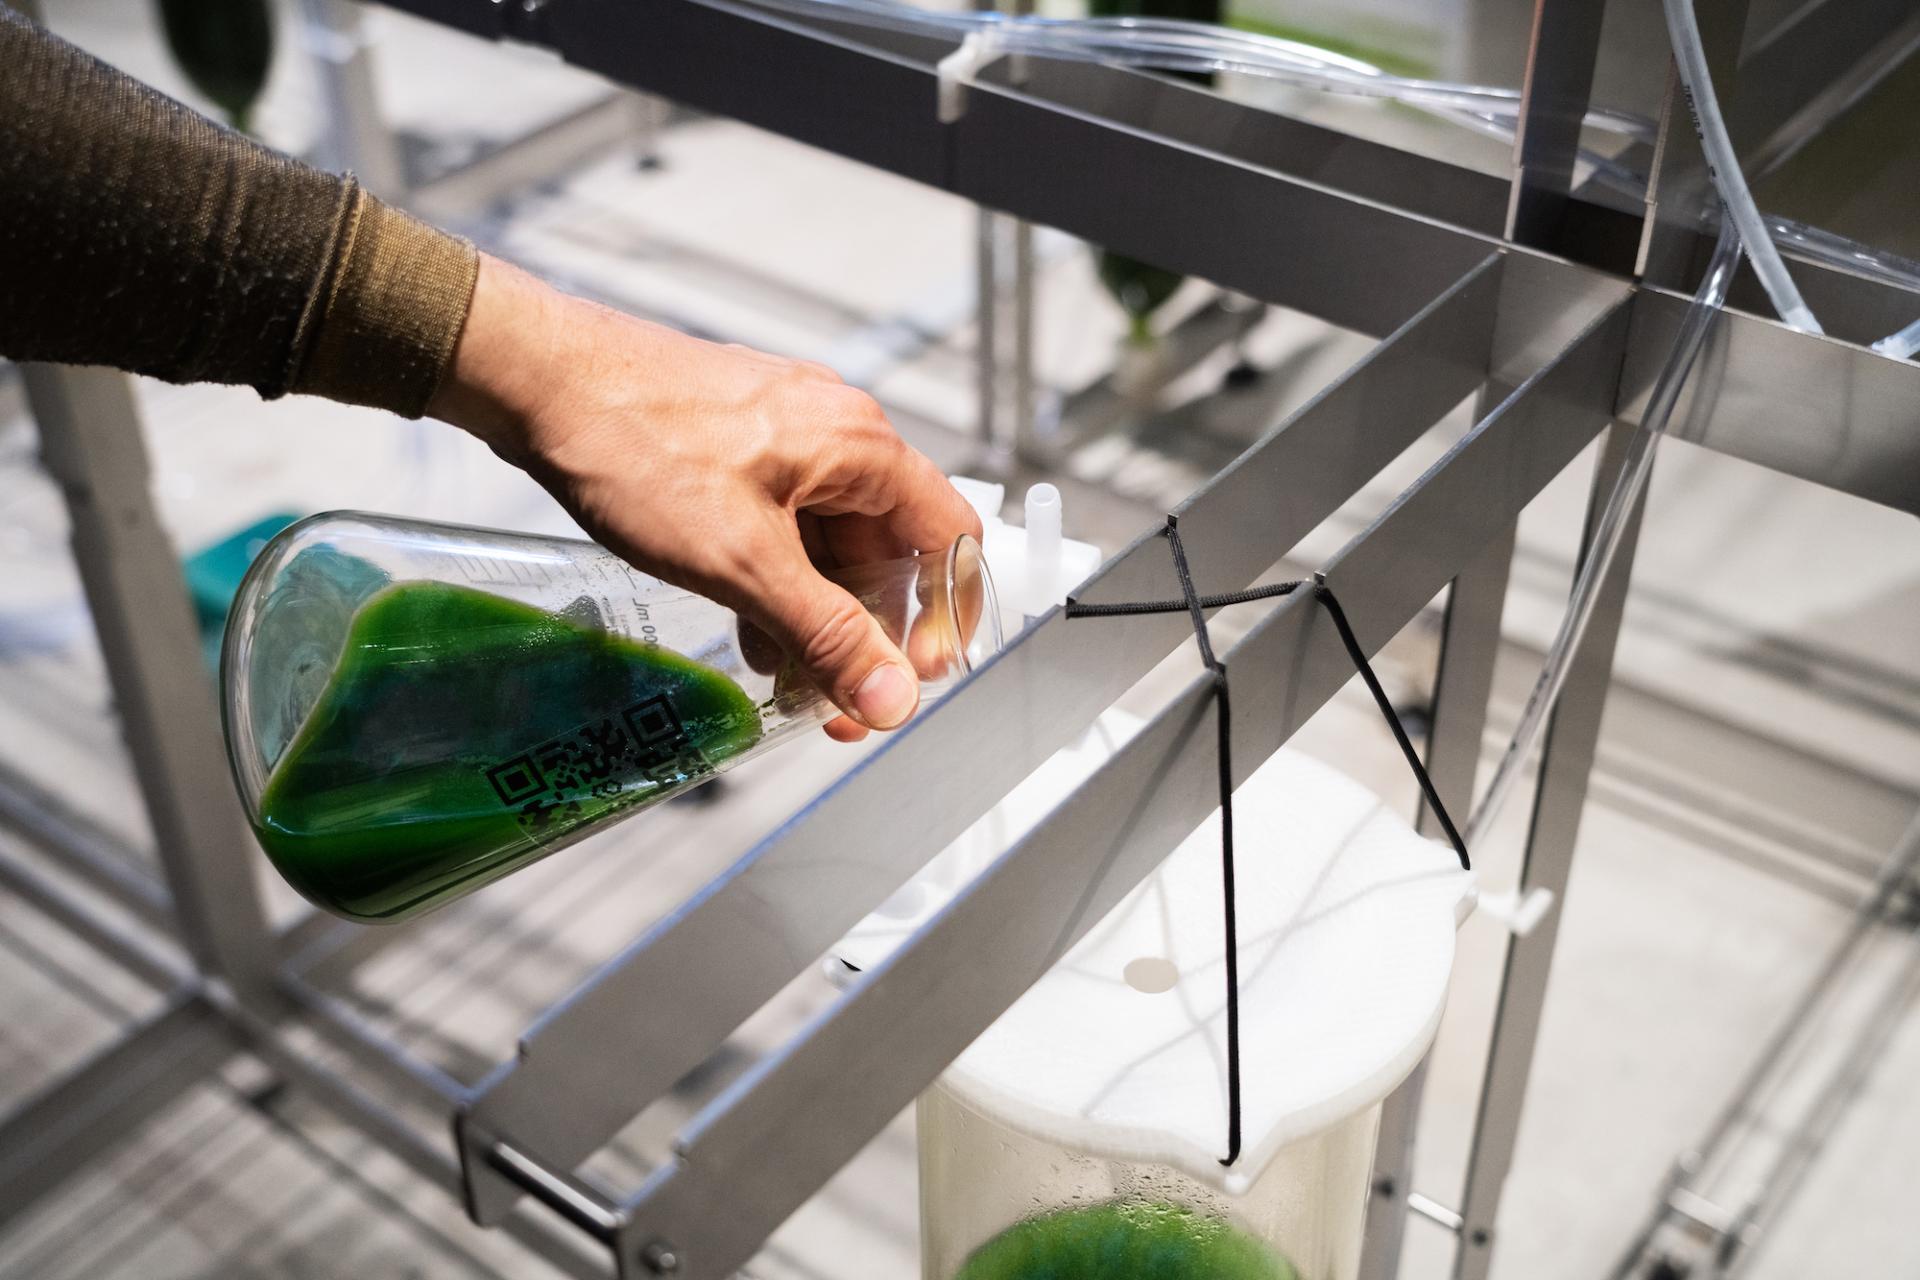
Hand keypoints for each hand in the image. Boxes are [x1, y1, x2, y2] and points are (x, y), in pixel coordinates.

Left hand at [427, 254, 982, 740]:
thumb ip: (826, 634)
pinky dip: (777, 585)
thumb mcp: (743, 561)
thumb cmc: (634, 442)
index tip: (913, 679)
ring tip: (792, 686)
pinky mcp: (737, 447)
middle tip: (846, 705)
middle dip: (869, 635)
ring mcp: (784, 437)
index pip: (949, 538)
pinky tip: (752, 634)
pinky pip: (784, 528)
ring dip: (818, 618)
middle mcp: (834, 434)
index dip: (944, 617)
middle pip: (889, 550)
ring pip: (830, 545)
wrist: (532, 376)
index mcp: (859, 446)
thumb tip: (892, 698)